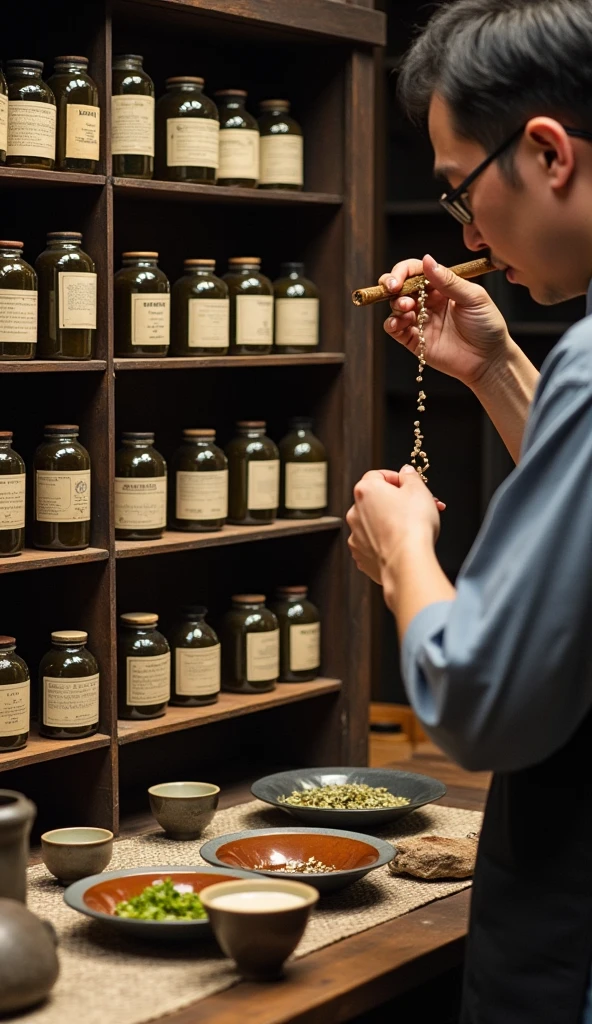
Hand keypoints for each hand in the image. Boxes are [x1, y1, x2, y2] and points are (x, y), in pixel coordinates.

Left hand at [347, 467, 441, 586]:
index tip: (409, 486)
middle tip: (418, 508)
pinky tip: (402, 545)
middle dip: (397, 503)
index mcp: (365, 490)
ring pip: (374, 524)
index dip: (396, 479)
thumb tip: (406, 473)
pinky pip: (373, 544)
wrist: (407, 562)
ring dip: (390, 523)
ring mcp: (355, 536)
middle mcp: (354, 512)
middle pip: (376, 501)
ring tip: (413, 529)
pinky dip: (385, 543)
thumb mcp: (419, 490)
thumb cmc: (413, 526)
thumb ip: (410, 476)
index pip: (378, 475)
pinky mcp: (361, 556)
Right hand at [380, 254, 511, 388]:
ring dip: (395, 304)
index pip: (416, 271)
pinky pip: (395, 330)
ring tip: (407, 307)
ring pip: (395, 306)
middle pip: (400, 287)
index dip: (403, 271)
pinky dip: (391, 323)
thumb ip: (449, 281)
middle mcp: (428, 302)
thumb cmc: (488, 326)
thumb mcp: (473, 297)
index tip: (399, 278)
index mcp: (442, 287)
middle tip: (394, 288)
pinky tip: (398, 322)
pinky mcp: (415, 341)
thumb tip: (427, 260)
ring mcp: (420, 321)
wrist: (489, 359)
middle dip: (392, 284)